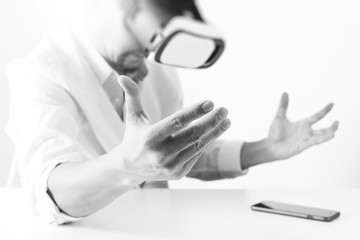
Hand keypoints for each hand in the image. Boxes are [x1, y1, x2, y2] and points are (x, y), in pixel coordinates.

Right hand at [115, 76, 230, 180]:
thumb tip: (122, 76)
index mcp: (149, 137)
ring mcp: (170, 166)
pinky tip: (214, 132)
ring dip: (215, 132)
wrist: (129, 169)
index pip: (176, 122)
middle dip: (211, 121)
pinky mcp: (177, 173)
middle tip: (224, 110)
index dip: (194, 112)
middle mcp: (160, 154)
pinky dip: (207, 143)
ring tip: (226, 120)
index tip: (210, 103)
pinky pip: (196, 155)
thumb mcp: (132, 117)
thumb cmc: (133, 137)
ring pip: (198, 146)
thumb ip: (131, 96)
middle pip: (192, 135)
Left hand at [267, 93, 338, 159]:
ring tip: (335, 130)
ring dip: (328, 134)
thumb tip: (285, 92)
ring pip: (320, 137)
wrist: (269, 146)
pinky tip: (330, 136)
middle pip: (322, 129)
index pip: (316, 116)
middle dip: (331, 127)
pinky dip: (322, 139)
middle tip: (337, 122)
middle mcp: (306, 132)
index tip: (332, 104)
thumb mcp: (279, 117)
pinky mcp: (302, 146)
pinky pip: (314, 142)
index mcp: (302, 124)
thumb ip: (283, 105)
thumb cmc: (274, 134)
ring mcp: (304, 140)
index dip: (324, 110)